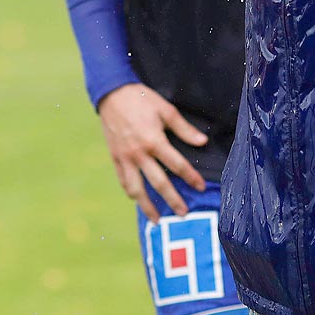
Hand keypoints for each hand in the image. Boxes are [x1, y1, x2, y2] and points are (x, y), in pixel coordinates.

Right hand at [97, 83, 209, 221]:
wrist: (112, 94)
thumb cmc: (141, 99)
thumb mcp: (166, 110)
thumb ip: (184, 129)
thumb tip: (202, 142)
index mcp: (155, 141)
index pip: (177, 165)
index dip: (191, 177)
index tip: (201, 187)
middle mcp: (139, 154)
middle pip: (159, 183)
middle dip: (173, 200)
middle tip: (184, 214)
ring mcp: (125, 158)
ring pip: (137, 189)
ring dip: (147, 206)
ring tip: (157, 220)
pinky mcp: (115, 157)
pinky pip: (123, 180)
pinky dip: (131, 192)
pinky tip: (137, 200)